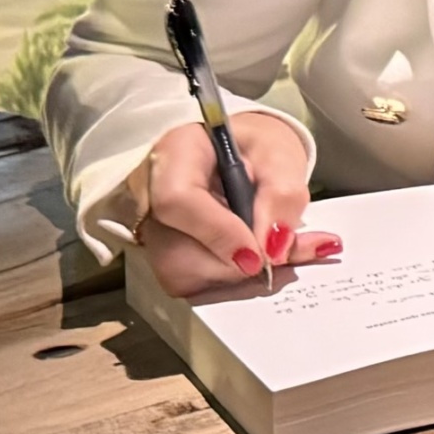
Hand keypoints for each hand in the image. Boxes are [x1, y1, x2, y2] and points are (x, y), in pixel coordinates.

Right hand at [128, 111, 336, 296]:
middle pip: (174, 252)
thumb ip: (284, 196)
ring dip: (236, 279)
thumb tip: (274, 248)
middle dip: (234, 266)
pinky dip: (232, 284)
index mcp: (177, 152)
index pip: (177, 201)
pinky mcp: (164, 252)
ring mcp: (153, 226)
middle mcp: (150, 193)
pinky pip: (190, 284)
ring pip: (180, 276)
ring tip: (275, 257)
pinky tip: (259, 265)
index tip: (259, 256)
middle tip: (281, 257)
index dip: (219, 235)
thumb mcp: (281, 157)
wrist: (247, 153)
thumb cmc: (259, 148)